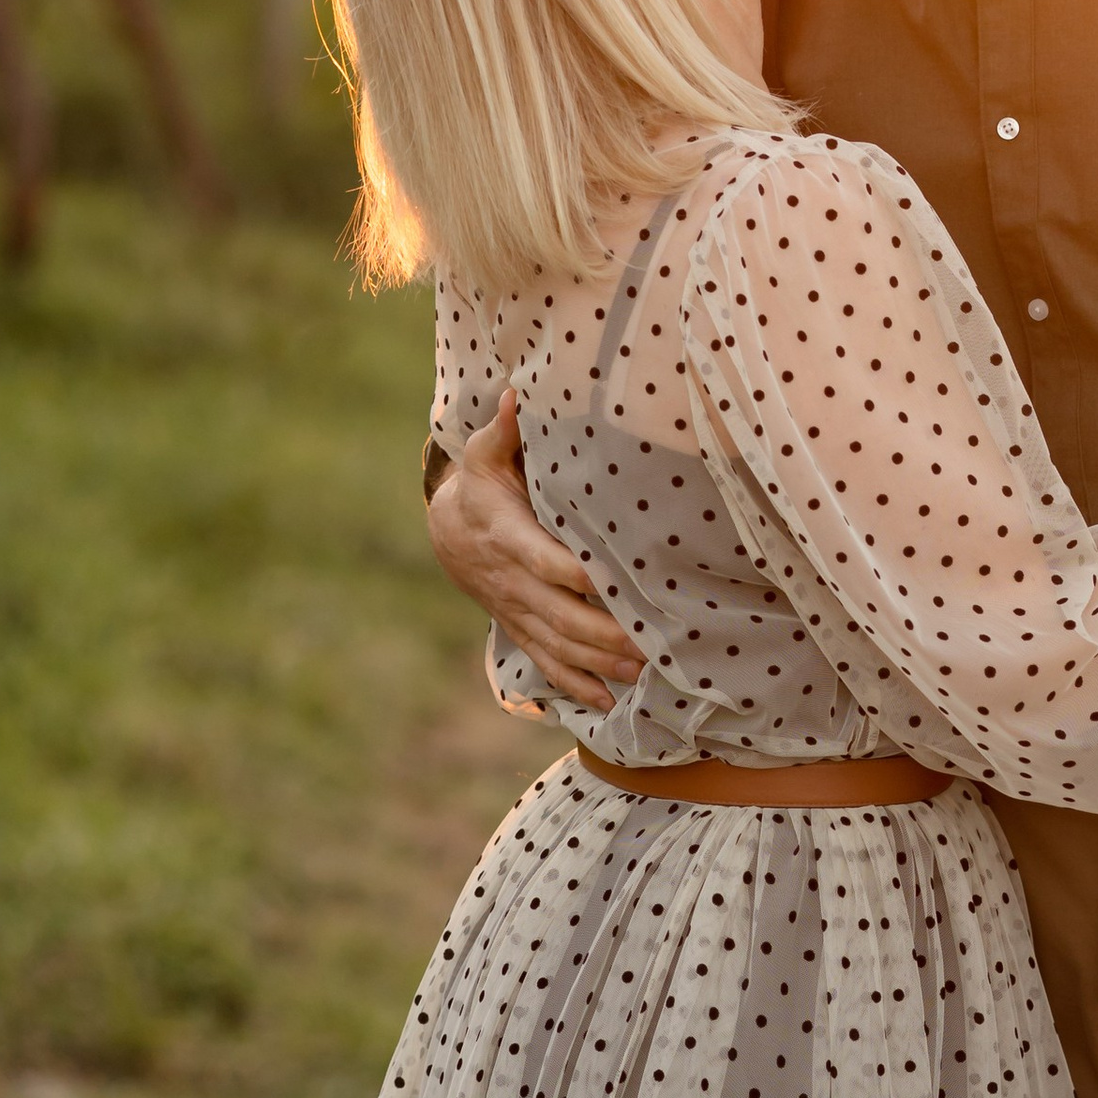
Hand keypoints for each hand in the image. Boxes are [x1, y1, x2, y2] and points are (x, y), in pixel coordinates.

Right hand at [425, 391, 644, 710]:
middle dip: (603, 633)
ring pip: (560, 645)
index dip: (573, 573)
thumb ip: (505, 430)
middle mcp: (513, 582)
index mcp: (508, 537)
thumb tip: (517, 393)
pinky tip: (608, 704)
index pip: (543, 560)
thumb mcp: (487, 454)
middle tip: (647, 643)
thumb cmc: (483, 484)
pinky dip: (576, 686)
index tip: (607, 581)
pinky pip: (548, 663)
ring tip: (641, 673)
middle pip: (560, 614)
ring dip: (600, 664)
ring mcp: (517, 611)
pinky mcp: (522, 628)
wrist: (450, 531)